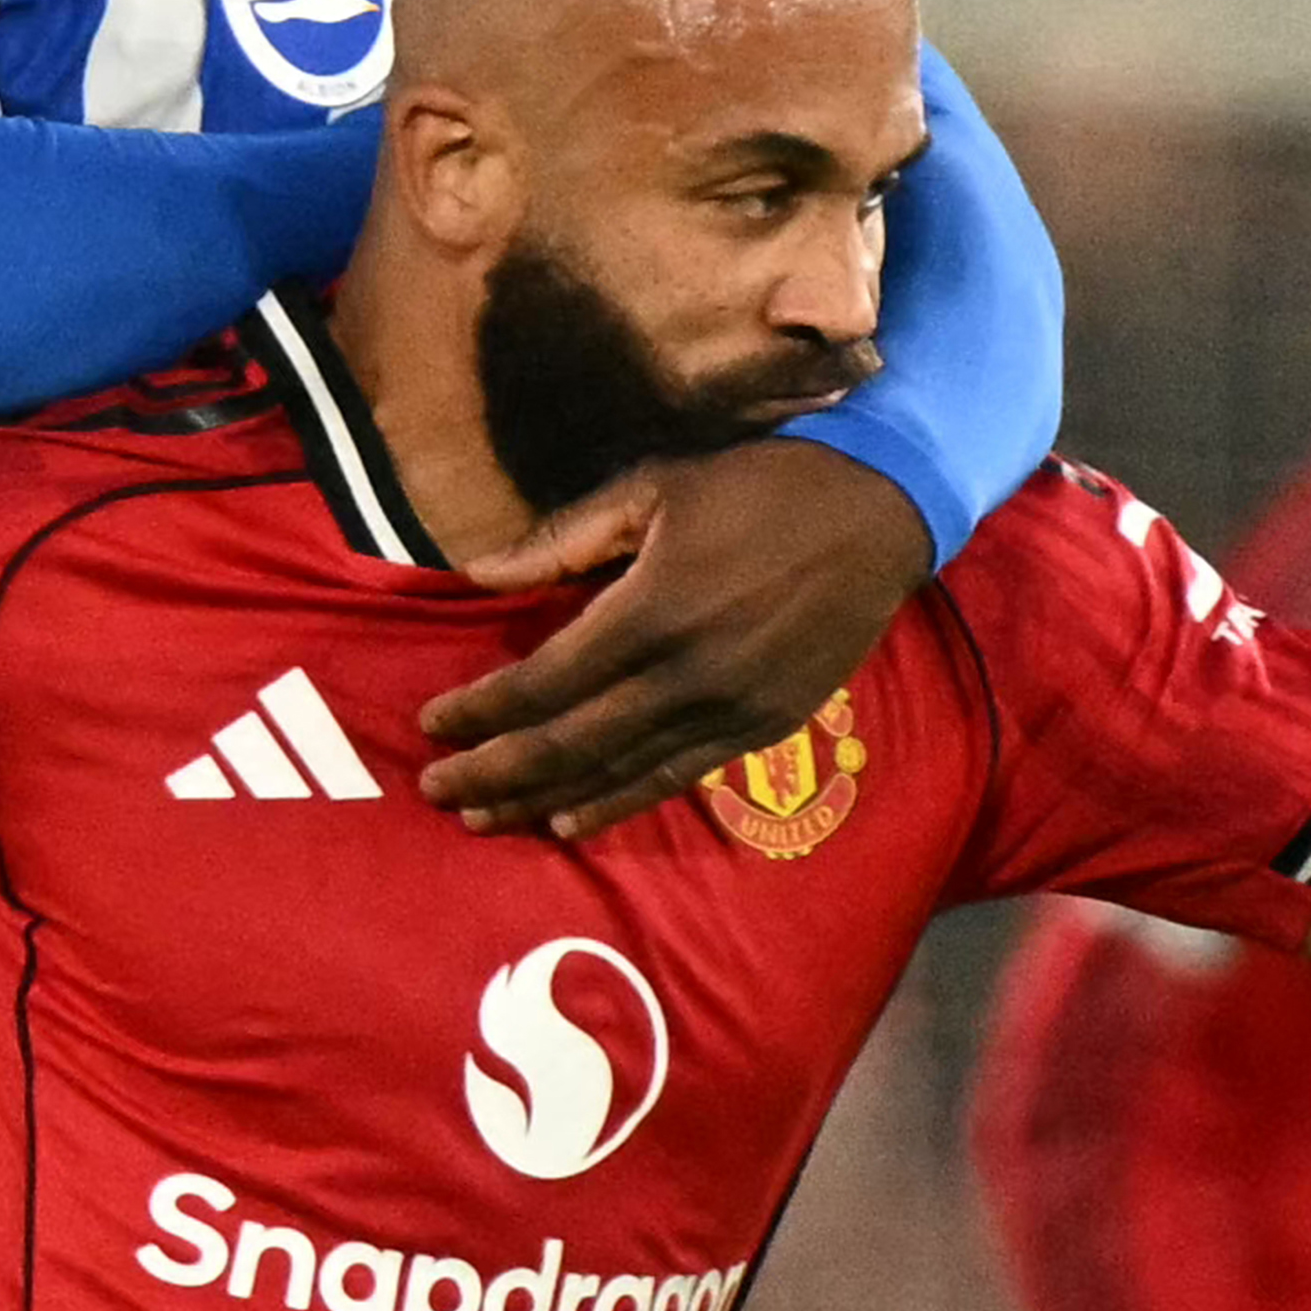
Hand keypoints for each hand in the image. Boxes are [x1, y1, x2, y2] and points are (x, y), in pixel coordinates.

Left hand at [420, 438, 931, 838]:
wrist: (878, 516)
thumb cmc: (758, 487)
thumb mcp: (656, 488)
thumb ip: (565, 540)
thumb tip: (478, 575)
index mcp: (651, 611)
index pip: (543, 682)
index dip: (482, 710)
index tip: (432, 723)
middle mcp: (685, 677)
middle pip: (568, 744)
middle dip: (495, 771)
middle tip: (435, 790)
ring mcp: (728, 713)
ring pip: (616, 774)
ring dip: (542, 801)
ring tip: (483, 816)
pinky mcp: (762, 730)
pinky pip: (673, 779)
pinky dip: (616, 804)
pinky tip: (569, 822)